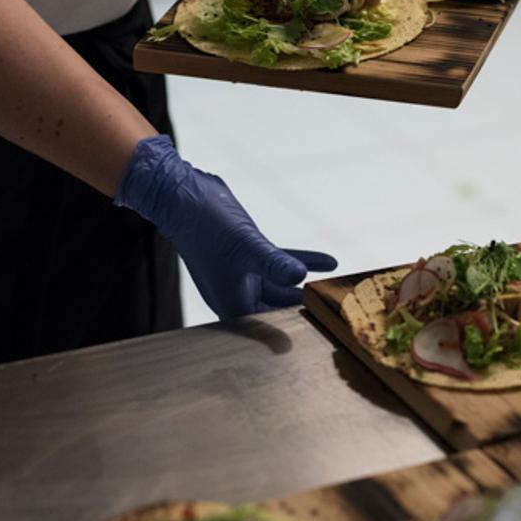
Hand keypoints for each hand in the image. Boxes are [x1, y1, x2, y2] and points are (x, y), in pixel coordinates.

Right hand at [115, 135, 337, 317]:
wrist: (180, 194)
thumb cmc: (206, 226)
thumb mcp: (247, 246)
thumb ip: (275, 264)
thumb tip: (301, 279)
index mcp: (233, 304)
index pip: (273, 325)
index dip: (299, 326)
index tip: (327, 326)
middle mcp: (238, 295)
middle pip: (281, 308)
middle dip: (308, 306)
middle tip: (340, 307)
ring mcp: (244, 275)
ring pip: (284, 285)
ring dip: (309, 284)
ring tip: (339, 286)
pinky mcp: (249, 256)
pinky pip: (281, 264)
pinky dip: (303, 263)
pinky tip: (329, 262)